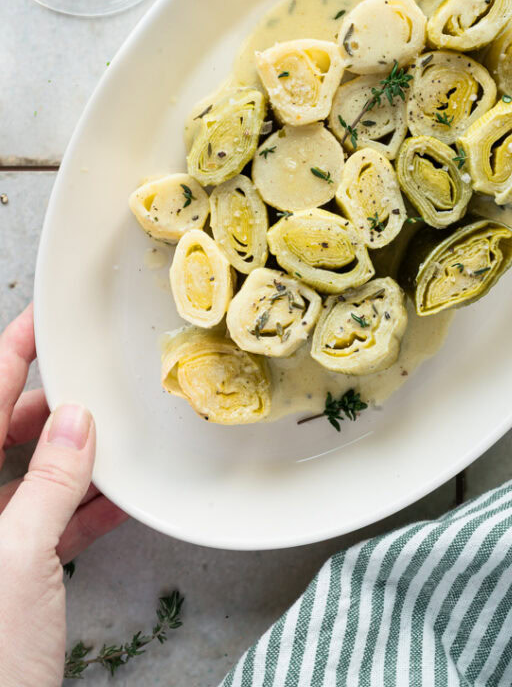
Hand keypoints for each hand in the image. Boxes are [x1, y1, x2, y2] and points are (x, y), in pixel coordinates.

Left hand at [0, 306, 127, 686]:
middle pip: (0, 433)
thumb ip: (49, 483)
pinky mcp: (4, 575)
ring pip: (24, 477)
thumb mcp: (19, 558)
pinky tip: (116, 500)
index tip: (41, 319)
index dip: (9, 354)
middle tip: (91, 383)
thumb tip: (75, 422)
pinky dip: (77, 509)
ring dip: (70, 459)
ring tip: (111, 438)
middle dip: (48, 408)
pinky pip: (41, 523)